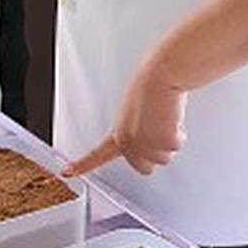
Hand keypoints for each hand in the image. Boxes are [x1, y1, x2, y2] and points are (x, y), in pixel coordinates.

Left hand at [63, 58, 186, 177]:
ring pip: (164, 158)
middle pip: (145, 167)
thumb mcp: (133, 113)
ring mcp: (146, 145)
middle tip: (157, 130)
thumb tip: (147, 137)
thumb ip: (135, 132)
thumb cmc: (150, 87)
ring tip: (163, 118)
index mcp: (119, 132)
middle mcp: (129, 142)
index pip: (97, 154)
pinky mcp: (164, 142)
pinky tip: (171, 118)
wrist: (161, 76)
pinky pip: (177, 146)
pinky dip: (179, 133)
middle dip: (155, 153)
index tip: (67, 172)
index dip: (83, 165)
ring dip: (168, 140)